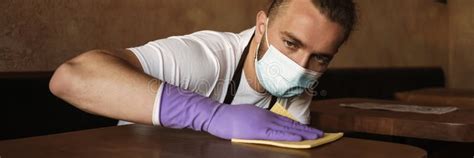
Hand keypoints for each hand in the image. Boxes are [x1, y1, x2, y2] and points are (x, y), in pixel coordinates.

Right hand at [159, 82, 322, 140]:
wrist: (218, 116)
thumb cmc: (229, 119)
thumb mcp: (247, 117)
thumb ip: (259, 121)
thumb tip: (269, 127)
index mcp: (264, 115)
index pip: (285, 121)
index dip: (299, 126)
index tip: (310, 129)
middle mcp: (267, 117)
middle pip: (291, 124)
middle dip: (307, 130)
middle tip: (321, 134)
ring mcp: (264, 123)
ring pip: (288, 129)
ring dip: (304, 133)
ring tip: (317, 137)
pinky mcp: (260, 130)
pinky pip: (279, 134)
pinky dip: (291, 136)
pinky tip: (301, 138)